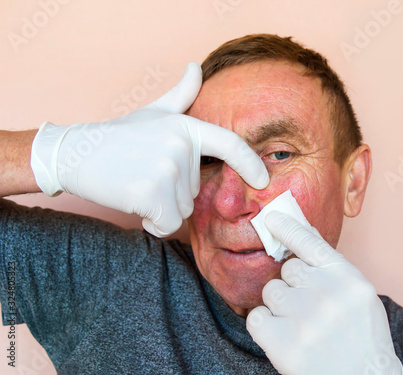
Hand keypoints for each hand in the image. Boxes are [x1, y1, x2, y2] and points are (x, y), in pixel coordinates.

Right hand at [31, 62, 268, 236]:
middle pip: (196, 192)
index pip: (229, 144)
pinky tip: (135, 202)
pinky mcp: (153, 193)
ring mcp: (167, 169)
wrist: (77, 154)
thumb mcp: (153, 112)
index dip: (251, 163)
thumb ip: (180, 95)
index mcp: (186, 126)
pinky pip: (168, 223)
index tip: (263, 179)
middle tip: (146, 174)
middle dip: (175, 192)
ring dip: (163, 207)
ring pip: (182, 210)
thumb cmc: (119, 136)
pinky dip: (154, 222)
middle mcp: (181, 146)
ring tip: (138, 185)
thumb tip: (196, 67)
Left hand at [247, 212, 402, 374]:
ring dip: (280, 307)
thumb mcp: (357, 294)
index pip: (309, 240)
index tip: (271, 217)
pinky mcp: (282, 342)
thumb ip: (330, 263)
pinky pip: (256, 317)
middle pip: (286, 270)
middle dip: (293, 286)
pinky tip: (285, 338)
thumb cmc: (360, 337)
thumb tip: (303, 230)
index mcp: (346, 276)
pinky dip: (265, 327)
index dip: (287, 226)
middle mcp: (324, 291)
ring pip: (270, 292)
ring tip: (303, 328)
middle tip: (310, 309)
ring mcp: (302, 317)